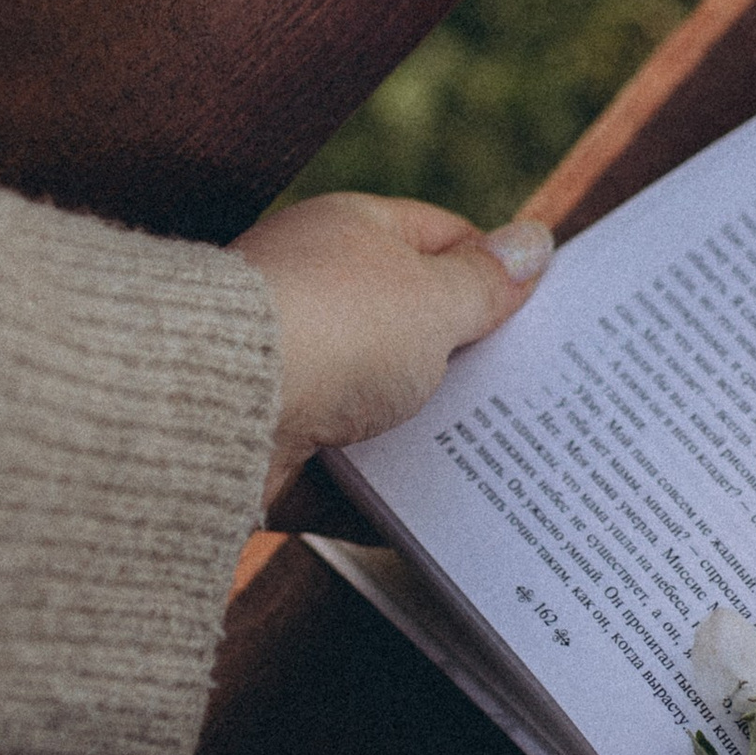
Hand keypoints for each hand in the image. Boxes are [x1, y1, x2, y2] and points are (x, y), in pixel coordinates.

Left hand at [232, 194, 553, 511]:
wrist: (214, 408)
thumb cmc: (330, 329)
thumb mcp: (433, 298)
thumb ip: (485, 282)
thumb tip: (533, 241)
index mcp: (353, 234)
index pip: (442, 239)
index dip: (494, 276)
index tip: (540, 319)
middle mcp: (315, 294)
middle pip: (408, 329)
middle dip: (461, 366)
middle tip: (524, 398)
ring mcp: (289, 371)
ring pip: (373, 408)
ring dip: (417, 438)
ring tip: (486, 466)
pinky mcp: (268, 444)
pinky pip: (336, 476)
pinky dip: (372, 499)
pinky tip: (419, 520)